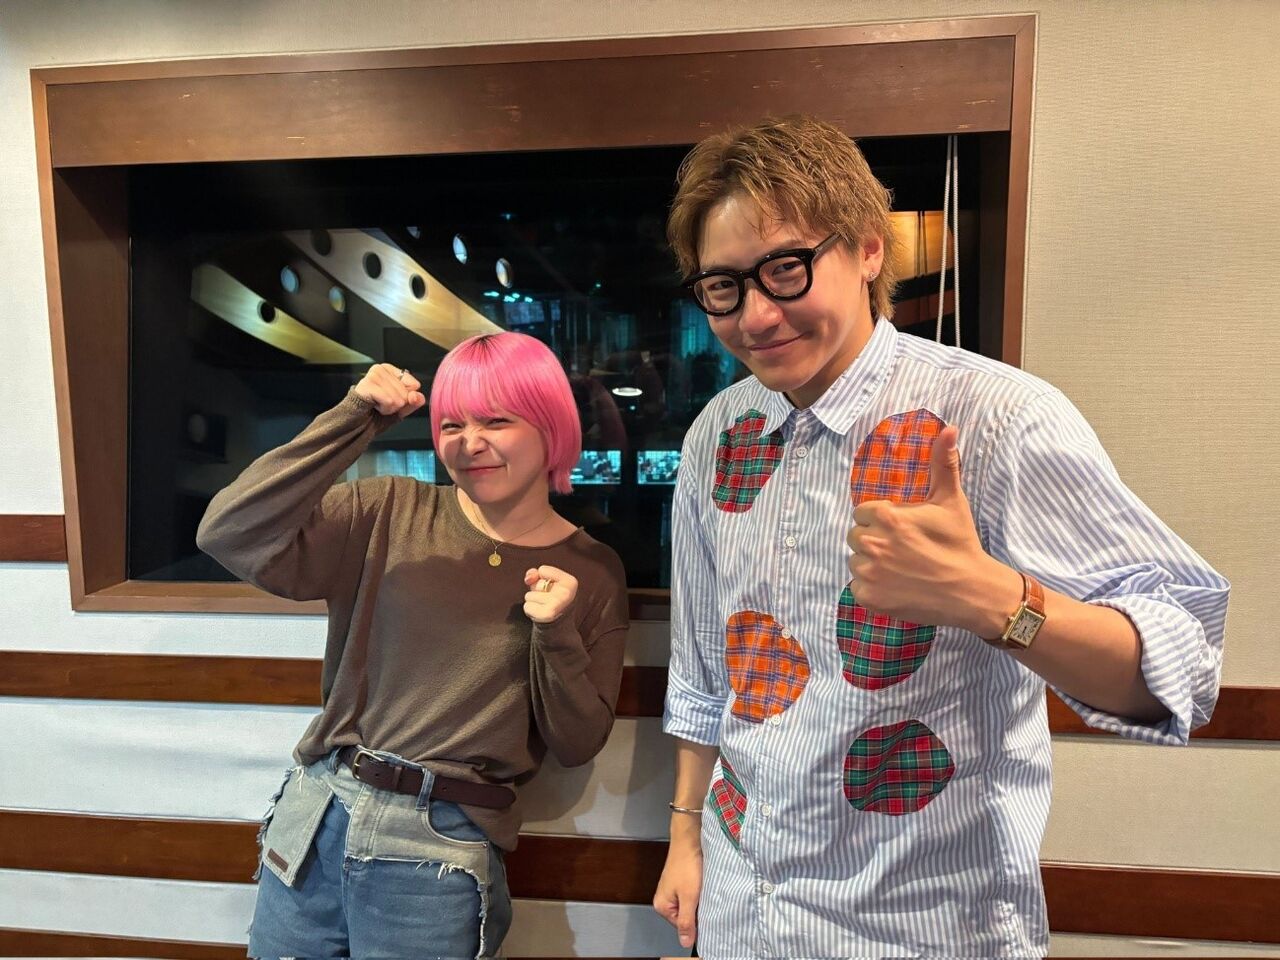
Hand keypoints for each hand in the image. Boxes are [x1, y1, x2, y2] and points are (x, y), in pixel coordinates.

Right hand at [353, 363, 424, 418]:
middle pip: (406, 393)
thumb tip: (416, 396)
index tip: (392, 399)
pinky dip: (384, 409)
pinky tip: (374, 406)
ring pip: (398, 398)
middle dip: (396, 404)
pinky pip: (389, 401)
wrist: (358, 423)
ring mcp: (373, 375)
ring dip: (389, 408)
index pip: (414, 385)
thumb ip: (414, 401)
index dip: (406, 398)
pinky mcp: (367, 385)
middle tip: (382, 404)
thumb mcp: (402, 407)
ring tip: (377, 405)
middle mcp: (380, 369)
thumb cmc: (377, 412)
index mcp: (390, 370)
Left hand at [523, 565, 577, 623]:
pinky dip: (530, 609)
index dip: (542, 577)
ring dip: (532, 600)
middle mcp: (565, 593)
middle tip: (548, 598)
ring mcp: (556, 604)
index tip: (551, 585)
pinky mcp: (546, 615)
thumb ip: (537, 573)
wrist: (560, 622)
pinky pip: (527, 606)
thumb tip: (528, 579)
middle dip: (537, 590)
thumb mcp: (550, 581)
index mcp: (570, 582)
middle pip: (536, 584)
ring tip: (544, 605)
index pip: (543, 570)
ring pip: (529, 595)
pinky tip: (539, 612)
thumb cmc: (554, 598)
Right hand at [653, 843, 701, 949]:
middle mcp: (664, 899)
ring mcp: (672, 890)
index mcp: (662, 906)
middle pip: (686, 916)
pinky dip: (699, 891)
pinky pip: (691, 894)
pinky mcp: (681, 881)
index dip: (697, 921)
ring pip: (690, 904)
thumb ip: (687, 921)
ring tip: (704, 889)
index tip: (706, 912)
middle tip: (705, 898)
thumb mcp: (689, 897)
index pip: (683, 926)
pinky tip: (704, 884)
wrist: (690, 839)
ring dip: (700, 899)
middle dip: (698, 909)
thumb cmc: (687, 864)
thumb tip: (685, 942)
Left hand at [847, 425, 1013, 632]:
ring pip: (856, 561)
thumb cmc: (960, 543)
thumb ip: (942, 463)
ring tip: (901, 568)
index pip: (862, 512)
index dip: (880, 519)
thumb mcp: (951, 501)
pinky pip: (858, 587)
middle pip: (856, 536)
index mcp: (887, 517)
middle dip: (874, 540)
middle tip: (903, 550)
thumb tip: (949, 428)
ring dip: (872, 564)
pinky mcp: (869, 598)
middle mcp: (873, 544)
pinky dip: (873, 588)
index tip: (901, 529)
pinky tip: (897, 586)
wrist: (972, 592)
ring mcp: (869, 573)